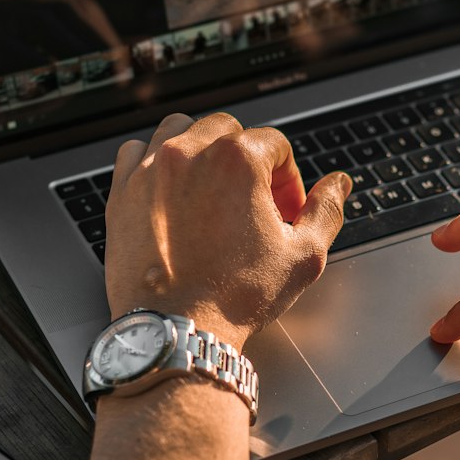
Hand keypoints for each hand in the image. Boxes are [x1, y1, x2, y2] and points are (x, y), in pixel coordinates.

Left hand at [105, 113, 349, 348]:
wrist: (177, 329)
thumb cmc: (237, 297)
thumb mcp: (303, 256)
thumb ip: (326, 210)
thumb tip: (339, 184)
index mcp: (238, 160)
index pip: (274, 144)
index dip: (287, 177)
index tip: (284, 210)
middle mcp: (190, 152)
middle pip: (228, 130)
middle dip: (246, 159)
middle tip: (252, 203)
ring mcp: (150, 170)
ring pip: (179, 130)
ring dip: (200, 150)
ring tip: (211, 188)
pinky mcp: (121, 191)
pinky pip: (136, 152)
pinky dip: (154, 163)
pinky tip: (169, 192)